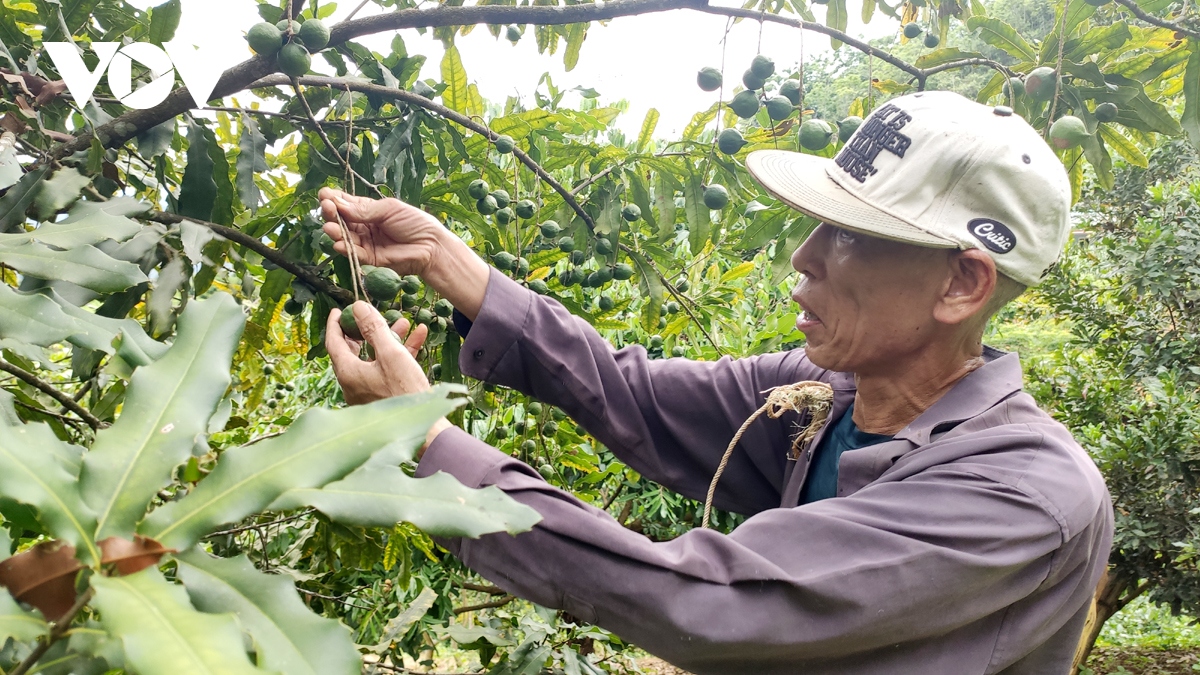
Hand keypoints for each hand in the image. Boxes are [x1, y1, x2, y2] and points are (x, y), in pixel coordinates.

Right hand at [318, 187, 490, 319]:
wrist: (431, 245)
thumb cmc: (414, 222)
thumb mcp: (388, 210)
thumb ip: (364, 210)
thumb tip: (337, 203)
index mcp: (369, 210)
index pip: (346, 204)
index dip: (334, 199)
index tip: (324, 195)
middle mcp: (364, 226)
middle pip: (342, 220)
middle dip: (332, 214)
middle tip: (326, 208)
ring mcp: (366, 242)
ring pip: (345, 237)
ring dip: (335, 232)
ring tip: (330, 227)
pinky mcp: (371, 259)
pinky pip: (355, 254)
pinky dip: (345, 249)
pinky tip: (338, 243)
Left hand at [326, 301, 430, 404]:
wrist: (425, 426)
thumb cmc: (406, 392)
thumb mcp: (392, 354)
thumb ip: (374, 329)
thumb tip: (359, 307)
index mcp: (349, 373)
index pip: (334, 342)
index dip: (335, 324)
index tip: (340, 310)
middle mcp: (354, 384)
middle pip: (353, 351)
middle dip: (365, 330)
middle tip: (369, 317)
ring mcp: (368, 392)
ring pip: (373, 359)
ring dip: (388, 339)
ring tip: (404, 323)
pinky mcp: (383, 396)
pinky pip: (386, 370)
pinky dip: (398, 354)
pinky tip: (417, 339)